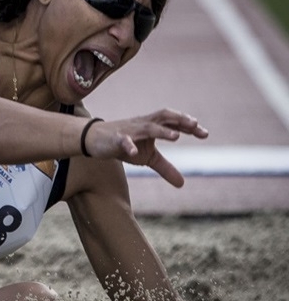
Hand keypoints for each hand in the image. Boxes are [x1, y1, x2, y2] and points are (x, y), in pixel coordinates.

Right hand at [83, 109, 207, 186]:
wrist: (95, 139)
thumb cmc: (124, 145)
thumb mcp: (147, 157)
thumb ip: (165, 168)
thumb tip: (182, 184)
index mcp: (153, 126)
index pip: (174, 122)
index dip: (189, 127)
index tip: (205, 134)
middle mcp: (144, 124)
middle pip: (164, 117)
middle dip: (179, 120)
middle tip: (195, 126)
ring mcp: (130, 130)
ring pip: (148, 127)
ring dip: (162, 131)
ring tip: (176, 136)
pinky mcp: (116, 138)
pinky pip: (123, 140)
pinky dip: (129, 145)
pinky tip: (134, 152)